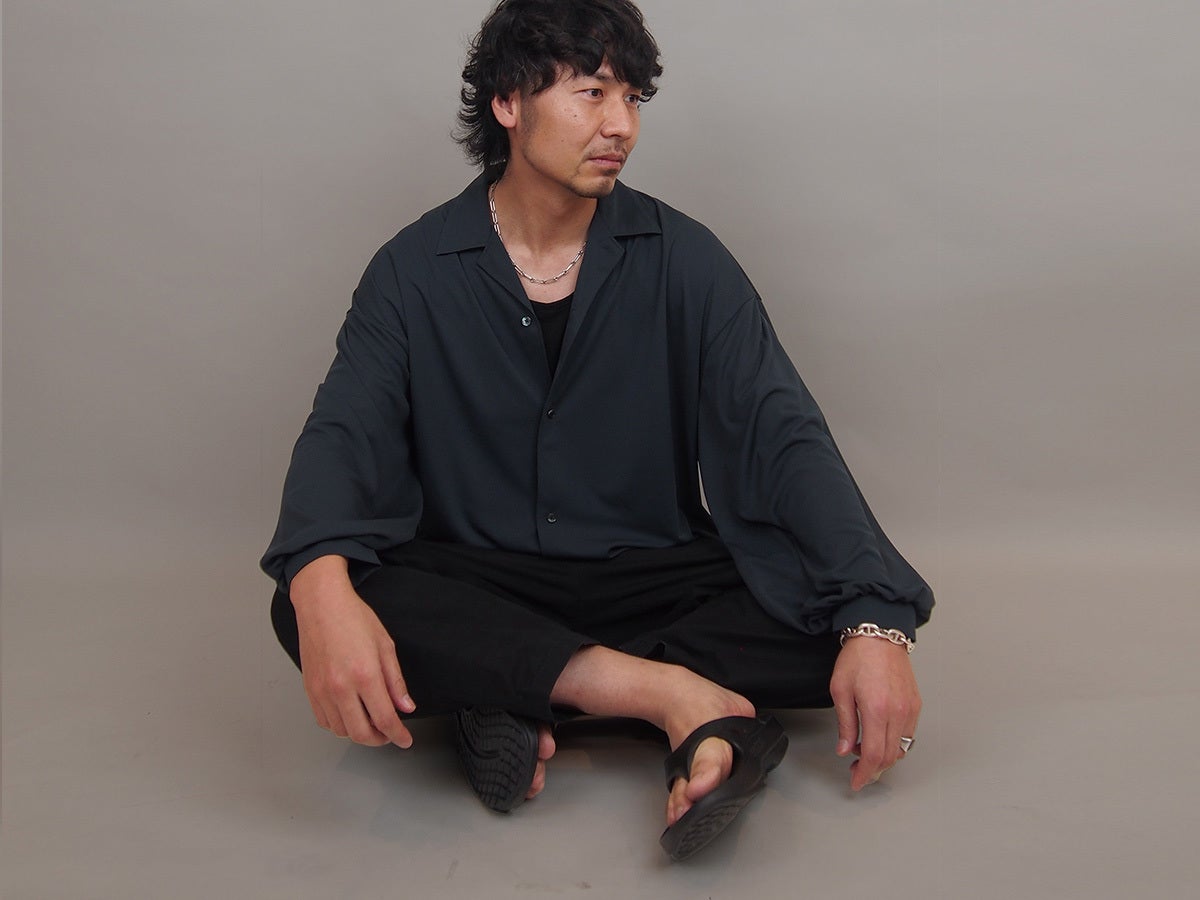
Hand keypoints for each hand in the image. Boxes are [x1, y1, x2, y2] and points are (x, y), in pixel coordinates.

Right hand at [290, 556, 415, 747]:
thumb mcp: (385, 646)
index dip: (398, 735)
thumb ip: (395, 681)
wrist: (321, 605)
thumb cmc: (353, 618)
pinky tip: (350, 715)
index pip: (385, 719)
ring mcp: (322, 690)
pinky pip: (324, 721)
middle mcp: (341, 687)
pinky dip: (339, 725)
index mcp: (365, 675)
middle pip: (362, 733)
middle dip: (380, 740)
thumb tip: (405, 706)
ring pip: (341, 730)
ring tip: (371, 723)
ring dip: (359, 733)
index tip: (405, 740)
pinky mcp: (310, 689)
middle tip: (389, 734)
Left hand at [829, 635, 920, 790]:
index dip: (865, 774)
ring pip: (901, 749)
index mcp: (876, 709)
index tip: (856, 782)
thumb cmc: (857, 658)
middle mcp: (897, 712)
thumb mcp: (840, 690)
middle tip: (857, 772)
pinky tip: (880, 739)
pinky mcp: (915, 705)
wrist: (880, 636)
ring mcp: (909, 709)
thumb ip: (844, 724)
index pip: (873, 755)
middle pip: (889, 756)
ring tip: (865, 754)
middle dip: (873, 770)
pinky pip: (908, 735)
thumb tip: (844, 749)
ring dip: (884, 758)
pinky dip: (895, 744)